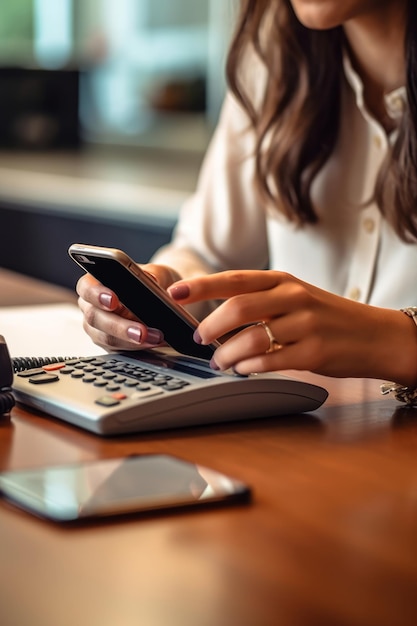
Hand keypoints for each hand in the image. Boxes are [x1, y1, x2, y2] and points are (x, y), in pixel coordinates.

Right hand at [77, 263, 180, 351]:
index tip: (113, 300)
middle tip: (140, 331)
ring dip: (131, 340)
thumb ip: (155, 275)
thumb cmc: (153, 281)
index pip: (87, 287)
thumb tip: (155, 282)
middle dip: (119, 326)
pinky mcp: (109, 343)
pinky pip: (118, 349)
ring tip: (155, 337)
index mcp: (95, 282)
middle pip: (95, 317)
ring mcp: (98, 327)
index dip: (97, 294)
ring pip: (106, 337)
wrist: (160, 299)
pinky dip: (137, 347)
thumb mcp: (157, 273)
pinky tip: (154, 341)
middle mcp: (91, 305)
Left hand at [168, 270, 416, 384]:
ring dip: (227, 354)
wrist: (374, 335)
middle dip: (210, 325)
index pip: (235, 279)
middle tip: (198, 338)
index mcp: (283, 280)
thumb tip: (216, 318)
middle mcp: (293, 297)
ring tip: (219, 362)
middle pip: (238, 307)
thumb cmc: (328, 317)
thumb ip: (261, 302)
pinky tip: (243, 370)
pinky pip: (271, 361)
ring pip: (251, 338)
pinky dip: (249, 367)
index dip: (201, 286)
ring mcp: (305, 324)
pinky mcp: (314, 352)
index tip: (175, 292)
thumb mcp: (296, 297)